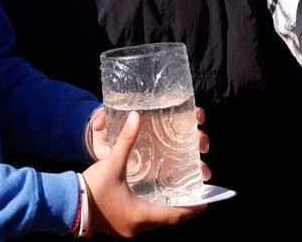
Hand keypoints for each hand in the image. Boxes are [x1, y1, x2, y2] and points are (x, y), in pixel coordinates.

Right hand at [82, 112, 205, 236]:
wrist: (65, 205)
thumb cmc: (91, 187)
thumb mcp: (112, 163)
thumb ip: (127, 141)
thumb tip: (137, 117)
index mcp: (141, 215)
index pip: (176, 215)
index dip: (192, 208)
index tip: (205, 200)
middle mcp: (137, 228)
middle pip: (168, 220)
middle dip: (182, 208)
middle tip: (194, 195)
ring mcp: (127, 231)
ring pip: (156, 222)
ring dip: (167, 210)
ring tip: (178, 195)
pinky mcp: (120, 227)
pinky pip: (144, 222)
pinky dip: (153, 212)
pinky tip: (154, 200)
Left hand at [87, 107, 209, 174]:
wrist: (106, 159)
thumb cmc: (109, 141)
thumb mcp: (106, 135)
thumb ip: (102, 123)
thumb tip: (98, 122)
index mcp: (159, 122)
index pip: (183, 114)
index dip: (195, 114)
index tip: (199, 115)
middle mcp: (168, 138)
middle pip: (192, 135)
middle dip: (201, 138)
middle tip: (201, 144)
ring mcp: (169, 156)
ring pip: (192, 156)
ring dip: (200, 162)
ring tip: (204, 171)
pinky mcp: (167, 173)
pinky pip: (184, 174)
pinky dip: (193, 179)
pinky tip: (198, 186)